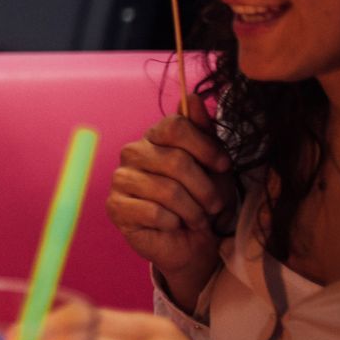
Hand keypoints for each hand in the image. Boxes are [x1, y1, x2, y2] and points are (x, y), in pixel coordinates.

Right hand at [106, 100, 233, 308]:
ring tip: (198, 219)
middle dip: (205, 188)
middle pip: (175, 160)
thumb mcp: (213, 166)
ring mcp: (121, 179)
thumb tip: (191, 96)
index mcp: (155, 138)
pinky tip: (175, 226)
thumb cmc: (204, 201)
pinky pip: (154, 212)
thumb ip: (203, 132)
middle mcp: (133, 153)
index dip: (205, 148)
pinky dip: (174, 223)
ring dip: (193, 210)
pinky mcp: (116, 207)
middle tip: (215, 205)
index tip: (223, 166)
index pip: (175, 126)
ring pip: (167, 190)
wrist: (194, 242)